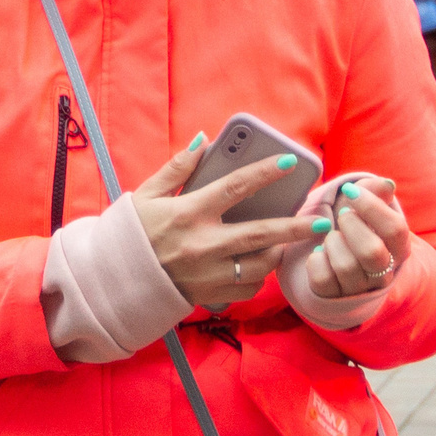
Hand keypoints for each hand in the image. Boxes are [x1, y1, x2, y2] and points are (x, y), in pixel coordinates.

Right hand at [133, 135, 330, 309]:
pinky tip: (257, 265)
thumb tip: (203, 141)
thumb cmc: (130, 234)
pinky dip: (256, 276)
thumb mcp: (146, 195)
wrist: (112, 281)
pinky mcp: (209, 294)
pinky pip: (246, 287)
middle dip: (296, 227)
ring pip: (260, 265)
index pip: (234, 188)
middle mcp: (202, 245)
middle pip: (261, 234)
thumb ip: (176, 168)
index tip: (288, 163)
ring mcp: (208, 274)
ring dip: (278, 252)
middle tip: (322, 222)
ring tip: (286, 241)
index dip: (263, 173)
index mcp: (188, 213)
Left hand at [304, 178, 415, 298]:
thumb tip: (386, 185)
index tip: (352, 192)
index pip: (395, 229)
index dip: (371, 206)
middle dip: (351, 226)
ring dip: (332, 243)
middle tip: (342, 216)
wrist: (334, 255)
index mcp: (399, 249)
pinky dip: (316, 260)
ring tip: (331, 237)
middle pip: (372, 252)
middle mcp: (384, 273)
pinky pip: (322, 279)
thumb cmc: (354, 225)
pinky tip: (320, 253)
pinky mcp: (333, 296)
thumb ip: (375, 191)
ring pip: (346, 266)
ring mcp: (359, 288)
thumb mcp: (364, 206)